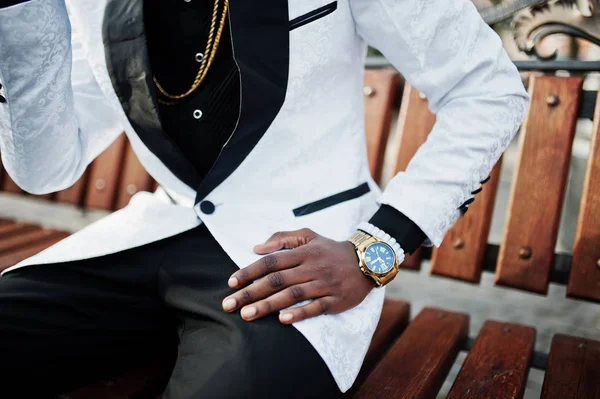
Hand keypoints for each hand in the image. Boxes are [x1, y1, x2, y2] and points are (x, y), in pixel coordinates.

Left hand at [222, 228, 375, 323]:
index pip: (271, 261)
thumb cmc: (331, 249)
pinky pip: (316, 307)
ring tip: (247, 315)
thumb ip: (282, 238)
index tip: (231, 283)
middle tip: (230, 304)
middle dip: (251, 293)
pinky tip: (283, 320)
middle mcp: (312, 267)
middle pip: (277, 280)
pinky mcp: (336, 300)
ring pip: (292, 295)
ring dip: (268, 305)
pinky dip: (299, 313)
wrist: (368, 260)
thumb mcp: (309, 235)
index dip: (250, 271)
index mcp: (303, 252)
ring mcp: (324, 284)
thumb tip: (256, 248)